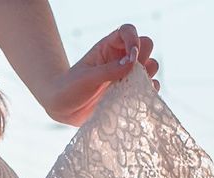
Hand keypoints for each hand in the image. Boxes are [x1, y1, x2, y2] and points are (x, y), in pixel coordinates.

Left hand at [42, 23, 159, 126]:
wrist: (63, 108)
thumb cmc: (70, 88)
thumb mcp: (87, 78)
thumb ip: (110, 70)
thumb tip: (132, 62)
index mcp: (108, 48)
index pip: (128, 32)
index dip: (134, 40)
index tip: (132, 56)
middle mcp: (120, 58)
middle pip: (146, 46)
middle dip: (144, 58)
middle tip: (132, 73)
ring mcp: (126, 75)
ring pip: (151, 66)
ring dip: (148, 75)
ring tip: (135, 86)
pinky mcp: (128, 92)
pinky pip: (148, 87)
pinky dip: (149, 91)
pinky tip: (140, 97)